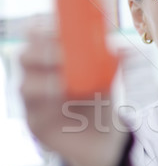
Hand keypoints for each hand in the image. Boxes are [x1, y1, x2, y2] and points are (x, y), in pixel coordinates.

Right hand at [20, 24, 127, 165]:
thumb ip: (114, 63)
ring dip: (44, 81)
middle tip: (62, 56)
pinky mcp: (35, 123)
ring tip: (63, 83)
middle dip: (41, 52)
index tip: (58, 28)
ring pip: (24, 85)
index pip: (35, 35)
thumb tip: (125, 50)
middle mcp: (36, 76)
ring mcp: (33, 101)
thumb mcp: (107, 78)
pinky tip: (60, 100)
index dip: (42, 29)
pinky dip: (47, 106)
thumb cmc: (99, 100)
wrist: (103, 137)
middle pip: (24, 56)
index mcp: (49, 58)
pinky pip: (33, 113)